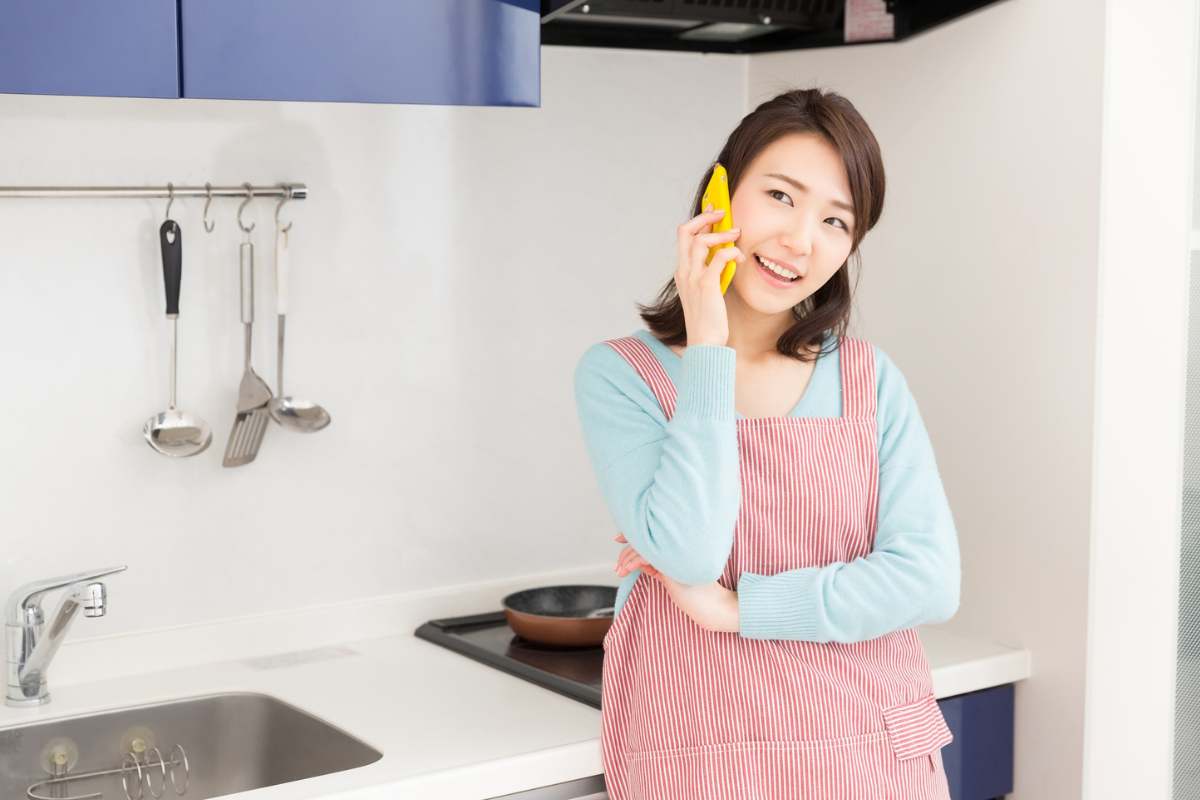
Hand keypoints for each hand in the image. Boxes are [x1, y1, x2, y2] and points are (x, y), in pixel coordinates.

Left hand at [613, 533, 738, 632]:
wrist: (712, 606)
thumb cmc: (693, 594)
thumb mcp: (670, 578)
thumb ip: (656, 567)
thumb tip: (638, 562)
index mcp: (678, 546)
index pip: (652, 533)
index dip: (633, 533)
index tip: (617, 538)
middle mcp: (676, 545)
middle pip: (645, 538)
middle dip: (626, 551)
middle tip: (618, 567)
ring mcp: (674, 553)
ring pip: (642, 547)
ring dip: (626, 559)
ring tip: (620, 572)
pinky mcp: (670, 563)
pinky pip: (645, 557)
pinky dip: (631, 562)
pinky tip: (626, 570)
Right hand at [676, 205, 742, 347]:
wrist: (705, 342)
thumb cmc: (708, 320)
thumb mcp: (706, 292)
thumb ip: (710, 273)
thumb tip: (725, 256)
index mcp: (682, 272)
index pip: (683, 237)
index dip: (698, 221)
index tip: (712, 212)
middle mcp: (683, 272)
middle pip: (685, 231)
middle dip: (704, 218)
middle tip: (721, 214)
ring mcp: (693, 278)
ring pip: (700, 241)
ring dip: (721, 234)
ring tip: (736, 236)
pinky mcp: (706, 285)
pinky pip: (719, 258)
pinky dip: (731, 252)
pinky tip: (740, 257)